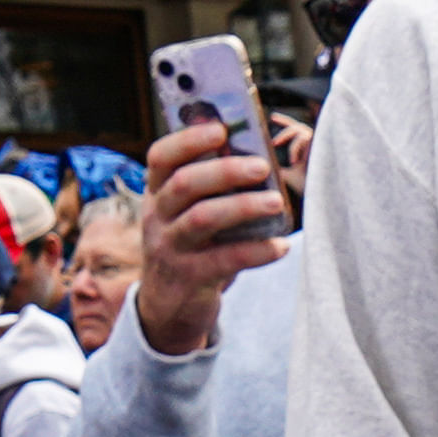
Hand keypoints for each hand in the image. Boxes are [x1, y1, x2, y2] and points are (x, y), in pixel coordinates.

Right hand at [131, 121, 288, 358]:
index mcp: (157, 193)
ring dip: (242, 206)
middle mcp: (157, 218)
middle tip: (262, 166)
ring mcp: (169, 248)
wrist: (169, 307)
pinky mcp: (188, 278)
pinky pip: (224, 260)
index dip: (188, 140)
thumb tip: (257, 154)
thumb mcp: (188, 214)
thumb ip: (212, 187)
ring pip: (201, 219)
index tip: (221, 129)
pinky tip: (280, 247)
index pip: (161, 157)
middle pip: (184, 185)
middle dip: (224, 171)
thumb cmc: (192, 247)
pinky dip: (256, 251)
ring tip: (277, 203)